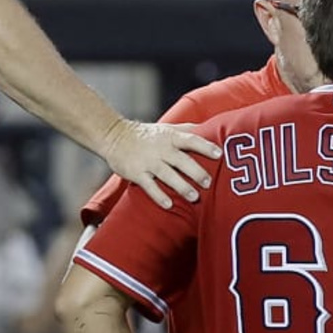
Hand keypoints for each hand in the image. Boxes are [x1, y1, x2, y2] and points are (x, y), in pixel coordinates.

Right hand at [101, 120, 220, 207]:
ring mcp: (148, 161)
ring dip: (182, 186)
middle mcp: (161, 148)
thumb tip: (209, 127)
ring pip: (167, 175)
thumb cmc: (146, 134)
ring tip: (194, 197)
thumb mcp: (166, 127)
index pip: (191, 140)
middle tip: (208, 183)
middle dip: (196, 172)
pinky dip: (159, 196)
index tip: (219, 154)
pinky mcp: (136, 173)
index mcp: (170, 137)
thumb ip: (187, 129)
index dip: (205, 146)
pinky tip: (169, 205)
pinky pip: (149, 186)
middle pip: (182, 160)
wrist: (114, 136)